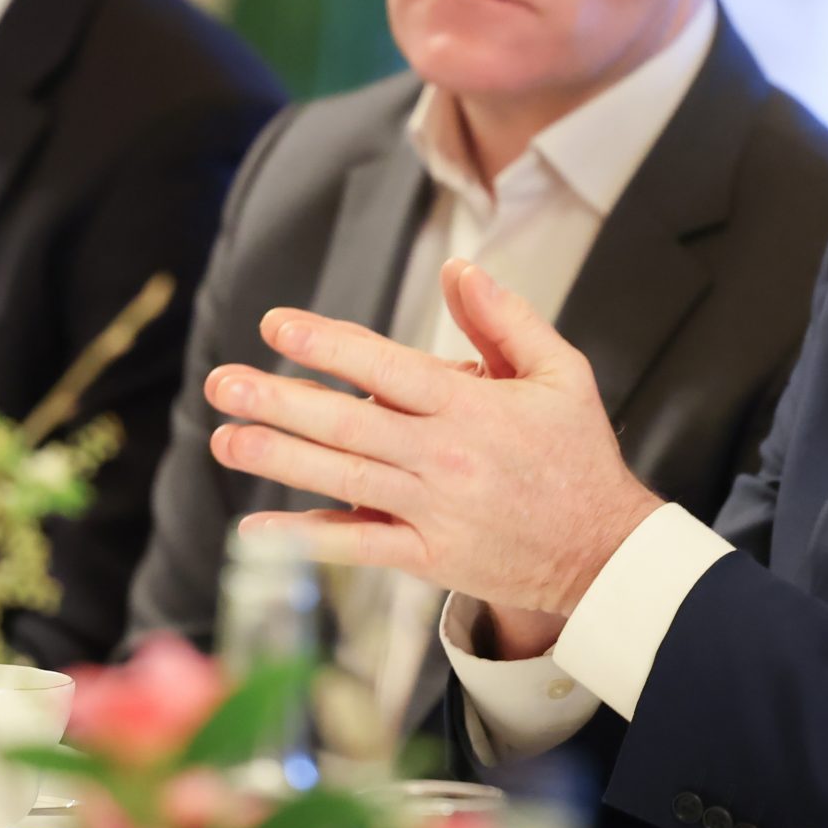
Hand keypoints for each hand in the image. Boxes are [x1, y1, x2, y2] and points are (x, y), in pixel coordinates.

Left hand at [203, 259, 662, 617]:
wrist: (604, 551)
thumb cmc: (579, 455)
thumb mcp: (560, 371)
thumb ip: (505, 318)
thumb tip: (457, 269)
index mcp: (473, 408)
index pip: (387, 367)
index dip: (328, 345)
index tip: (276, 326)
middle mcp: (446, 458)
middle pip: (349, 425)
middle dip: (280, 400)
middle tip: (223, 380)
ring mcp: (434, 512)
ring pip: (343, 481)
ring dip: (277, 459)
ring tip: (223, 438)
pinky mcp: (429, 558)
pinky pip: (358, 547)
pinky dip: (306, 539)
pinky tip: (256, 528)